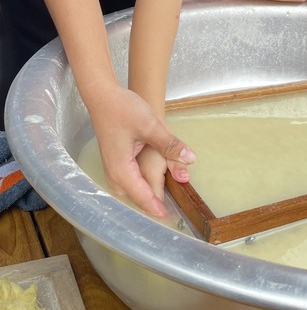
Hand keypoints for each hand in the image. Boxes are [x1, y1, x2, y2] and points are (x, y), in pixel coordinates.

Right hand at [88, 84, 194, 217]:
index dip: (158, 210)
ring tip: (164, 208)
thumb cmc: (123, 109)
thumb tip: (190, 159)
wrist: (103, 96)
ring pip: (131, 193)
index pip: (142, 198)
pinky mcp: (116, 162)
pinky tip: (152, 189)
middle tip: (172, 219)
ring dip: (146, 199)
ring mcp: (113, 169)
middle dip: (152, 209)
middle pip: (135, 200)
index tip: (172, 222)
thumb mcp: (150, 125)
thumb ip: (170, 144)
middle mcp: (114, 174)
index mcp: (121, 170)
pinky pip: (129, 183)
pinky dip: (140, 189)